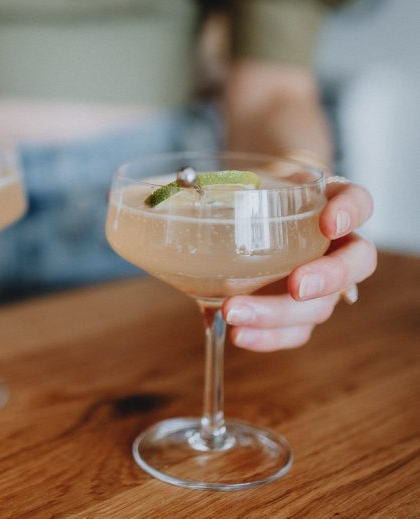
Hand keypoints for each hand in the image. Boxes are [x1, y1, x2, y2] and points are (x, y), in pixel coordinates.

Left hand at [223, 178, 375, 350]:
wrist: (251, 215)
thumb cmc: (252, 195)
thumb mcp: (242, 182)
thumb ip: (212, 190)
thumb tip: (158, 203)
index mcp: (332, 203)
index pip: (359, 201)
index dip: (350, 212)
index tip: (328, 222)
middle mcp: (339, 244)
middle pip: (357, 262)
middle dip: (329, 277)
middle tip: (296, 285)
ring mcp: (324, 283)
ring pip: (323, 306)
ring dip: (279, 314)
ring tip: (234, 313)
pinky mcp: (303, 311)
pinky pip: (298, 332)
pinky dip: (269, 337)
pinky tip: (239, 335)